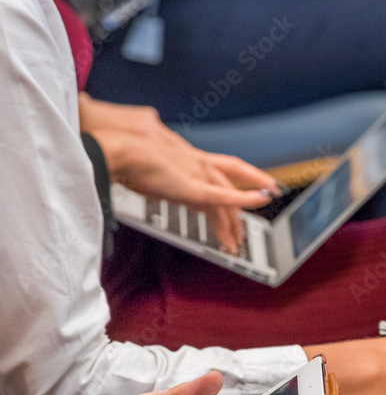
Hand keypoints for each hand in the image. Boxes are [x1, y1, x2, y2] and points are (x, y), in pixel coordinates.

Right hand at [78, 95, 279, 252]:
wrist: (115, 152)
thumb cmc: (123, 157)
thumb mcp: (151, 172)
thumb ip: (166, 182)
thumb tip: (168, 192)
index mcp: (188, 157)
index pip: (227, 168)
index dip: (248, 176)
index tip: (260, 187)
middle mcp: (198, 161)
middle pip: (231, 184)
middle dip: (246, 203)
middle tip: (246, 228)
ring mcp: (196, 172)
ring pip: (227, 197)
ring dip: (234, 222)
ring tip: (235, 243)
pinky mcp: (193, 186)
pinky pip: (223, 196)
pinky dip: (243, 200)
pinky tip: (258, 203)